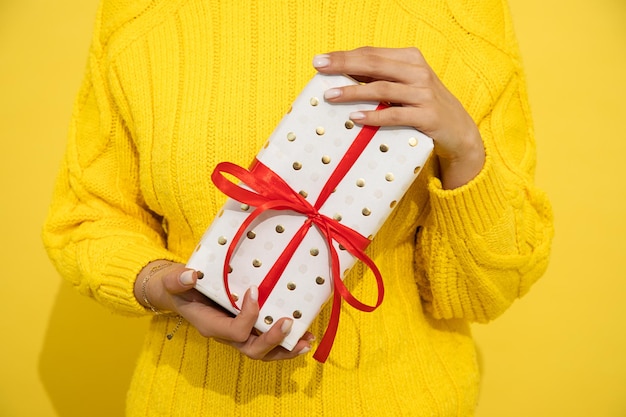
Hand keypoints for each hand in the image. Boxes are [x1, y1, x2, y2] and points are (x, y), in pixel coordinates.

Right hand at [134, 261, 313, 360]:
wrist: (178, 294)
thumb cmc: (177, 287)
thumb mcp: (172, 281)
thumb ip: (178, 279)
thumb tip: (191, 275)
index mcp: (210, 325)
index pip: (234, 330)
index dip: (248, 315)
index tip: (255, 290)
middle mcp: (226, 334)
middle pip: (252, 349)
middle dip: (272, 339)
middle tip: (289, 322)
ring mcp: (237, 334)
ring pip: (263, 351)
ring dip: (286, 348)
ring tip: (307, 341)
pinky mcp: (246, 329)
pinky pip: (267, 343)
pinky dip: (286, 343)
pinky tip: (304, 337)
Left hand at [312, 46, 484, 188]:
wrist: (460, 130)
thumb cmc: (424, 105)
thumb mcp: (406, 85)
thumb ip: (381, 77)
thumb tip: (343, 75)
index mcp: (410, 59)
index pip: (372, 53)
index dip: (345, 55)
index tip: (320, 60)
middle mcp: (418, 72)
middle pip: (374, 64)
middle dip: (343, 65)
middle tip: (319, 69)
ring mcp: (424, 94)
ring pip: (382, 89)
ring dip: (353, 91)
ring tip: (331, 95)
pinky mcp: (427, 116)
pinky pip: (395, 115)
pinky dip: (374, 116)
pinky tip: (355, 118)